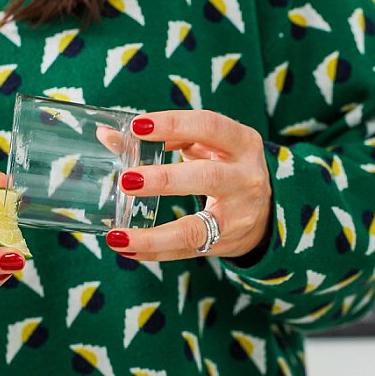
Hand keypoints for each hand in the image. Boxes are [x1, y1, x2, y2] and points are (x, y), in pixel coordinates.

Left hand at [104, 110, 271, 260]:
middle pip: (207, 177)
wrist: (266, 210)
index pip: (209, 126)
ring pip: (196, 228)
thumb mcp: (205, 145)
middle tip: (126, 181)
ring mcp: (238, 214)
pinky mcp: (225, 241)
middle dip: (164, 180)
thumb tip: (108, 136)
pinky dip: (154, 251)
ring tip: (119, 235)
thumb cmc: (226, 166)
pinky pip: (186, 250)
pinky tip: (127, 249)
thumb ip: (164, 137)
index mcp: (242, 142)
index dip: (173, 124)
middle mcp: (246, 178)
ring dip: (154, 235)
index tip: (137, 127)